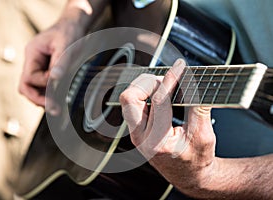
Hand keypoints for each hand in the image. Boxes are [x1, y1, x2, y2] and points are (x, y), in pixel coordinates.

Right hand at [19, 18, 84, 113]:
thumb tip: (55, 78)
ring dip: (43, 99)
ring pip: (33, 89)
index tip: (57, 83)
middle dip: (37, 98)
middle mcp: (32, 62)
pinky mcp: (46, 71)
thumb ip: (61, 62)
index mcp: (32, 54)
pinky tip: (58, 100)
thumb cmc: (68, 32)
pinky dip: (49, 95)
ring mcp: (38, 67)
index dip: (43, 83)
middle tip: (52, 108)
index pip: (30, 76)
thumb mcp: (66, 44)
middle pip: (25, 86)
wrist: (72, 27)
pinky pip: (43, 87)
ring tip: (56, 109)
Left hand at [120, 59, 215, 195]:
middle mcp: (141, 137)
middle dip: (148, 83)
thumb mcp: (203, 135)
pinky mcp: (137, 129)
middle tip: (168, 81)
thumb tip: (194, 81)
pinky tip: (160, 94)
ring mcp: (136, 133)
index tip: (180, 66)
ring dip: (145, 87)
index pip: (159, 101)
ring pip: (128, 99)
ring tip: (165, 87)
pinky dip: (145, 94)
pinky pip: (133, 105)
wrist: (188, 176)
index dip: (171, 79)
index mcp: (158, 142)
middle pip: (129, 97)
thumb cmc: (196, 159)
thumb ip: (198, 107)